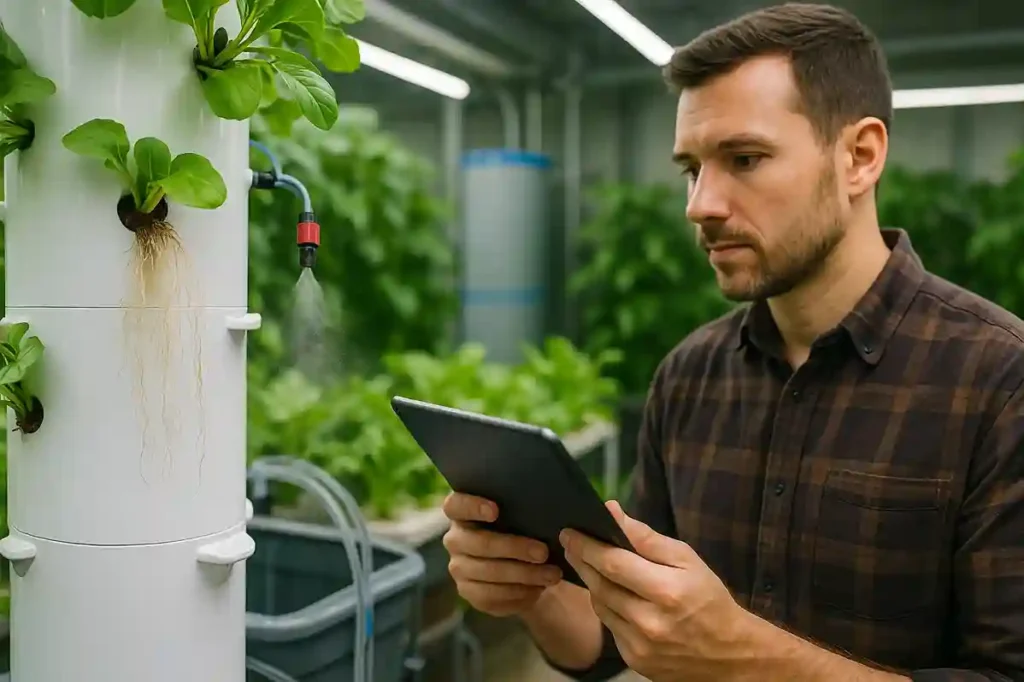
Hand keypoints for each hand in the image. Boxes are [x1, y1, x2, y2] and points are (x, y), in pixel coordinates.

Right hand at [442, 492, 562, 616]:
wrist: (522, 564)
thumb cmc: (521, 529)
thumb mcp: (522, 516)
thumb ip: (524, 511)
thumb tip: (550, 520)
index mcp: (462, 512)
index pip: (455, 505)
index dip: (472, 506)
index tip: (495, 511)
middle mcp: (455, 539)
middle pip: (479, 543)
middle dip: (514, 548)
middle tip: (543, 552)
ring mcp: (458, 568)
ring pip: (488, 572)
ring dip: (524, 574)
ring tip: (551, 574)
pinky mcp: (468, 592)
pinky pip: (491, 595)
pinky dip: (518, 592)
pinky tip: (538, 589)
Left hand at [560, 501, 750, 681]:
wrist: (729, 654)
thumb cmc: (709, 598)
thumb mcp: (687, 559)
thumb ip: (646, 537)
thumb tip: (611, 511)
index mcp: (666, 591)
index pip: (612, 563)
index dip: (586, 545)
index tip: (569, 531)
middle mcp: (648, 622)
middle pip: (600, 585)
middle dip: (581, 561)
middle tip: (570, 543)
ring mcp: (639, 645)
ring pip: (600, 606)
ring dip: (591, 584)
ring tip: (588, 564)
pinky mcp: (634, 660)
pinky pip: (609, 626)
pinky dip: (606, 607)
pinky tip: (610, 594)